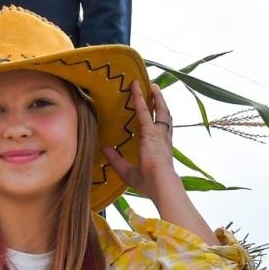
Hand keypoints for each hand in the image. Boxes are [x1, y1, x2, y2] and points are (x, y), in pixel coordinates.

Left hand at [103, 80, 175, 200]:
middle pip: (164, 116)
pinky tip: (134, 87)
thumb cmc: (149, 183)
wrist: (161, 183)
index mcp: (161, 149)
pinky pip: (143, 110)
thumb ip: (117, 160)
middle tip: (155, 90)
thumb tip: (104, 149)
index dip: (159, 120)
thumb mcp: (128, 172)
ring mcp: (159, 133)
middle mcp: (163, 138)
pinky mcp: (151, 131)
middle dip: (161, 103)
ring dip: (155, 96)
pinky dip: (138, 97)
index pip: (161, 130)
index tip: (156, 111)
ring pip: (159, 110)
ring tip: (151, 85)